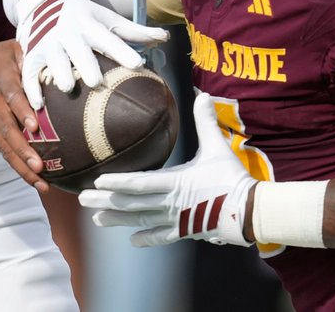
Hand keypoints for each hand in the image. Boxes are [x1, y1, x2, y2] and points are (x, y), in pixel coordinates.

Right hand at [0, 39, 49, 190]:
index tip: (34, 125)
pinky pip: (5, 151)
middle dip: (23, 149)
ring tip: (40, 182)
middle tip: (39, 166)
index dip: (22, 111)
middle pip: (7, 129)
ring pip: (5, 146)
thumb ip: (33, 55)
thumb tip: (60, 61)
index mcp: (1, 81)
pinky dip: (18, 167)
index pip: (12, 97)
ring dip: (22, 165)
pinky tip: (36, 181)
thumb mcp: (13, 49)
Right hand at [15, 0, 167, 109]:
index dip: (123, 51)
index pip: (109, 39)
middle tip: (96, 82)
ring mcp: (48, 43)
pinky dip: (32, 88)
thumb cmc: (84, 15)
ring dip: (60, 73)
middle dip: (86, 65)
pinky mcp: (32, 53)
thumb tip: (165, 37)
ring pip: (54, 60)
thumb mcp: (107, 18)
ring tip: (67, 88)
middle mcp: (69, 33)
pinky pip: (30, 72)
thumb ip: (135, 31)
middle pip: (79, 51)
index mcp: (90, 24)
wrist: (44, 0)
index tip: (137, 64)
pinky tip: (40, 105)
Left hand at [80, 92, 255, 246]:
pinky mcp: (187, 231)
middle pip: (132, 204)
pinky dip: (147, 238)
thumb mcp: (218, 147)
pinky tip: (132, 240)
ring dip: (118, 220)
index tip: (98, 180)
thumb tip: (202, 94)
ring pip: (142, 221)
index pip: (140, 183)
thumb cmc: (233, 178)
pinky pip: (162, 236)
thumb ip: (206, 122)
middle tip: (82, 200)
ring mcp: (177, 219)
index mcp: (176, 182)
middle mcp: (171, 203)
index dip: (118, 182)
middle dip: (106, 201)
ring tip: (97, 220)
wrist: (252, 211)